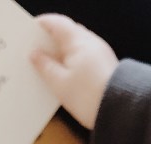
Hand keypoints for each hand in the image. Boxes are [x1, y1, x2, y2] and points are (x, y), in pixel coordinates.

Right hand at [31, 14, 117, 129]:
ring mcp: (101, 54)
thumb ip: (45, 66)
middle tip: (36, 51)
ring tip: (49, 65)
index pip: (57, 23)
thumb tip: (35, 54)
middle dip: (52, 40)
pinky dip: (74, 61)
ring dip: (63, 52)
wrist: (120, 112)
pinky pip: (85, 58)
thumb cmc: (88, 97)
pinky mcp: (106, 67)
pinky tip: (67, 75)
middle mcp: (92, 42)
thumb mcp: (59, 84)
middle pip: (68, 33)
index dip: (42, 24)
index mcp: (78, 41)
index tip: (29, 32)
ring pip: (77, 46)